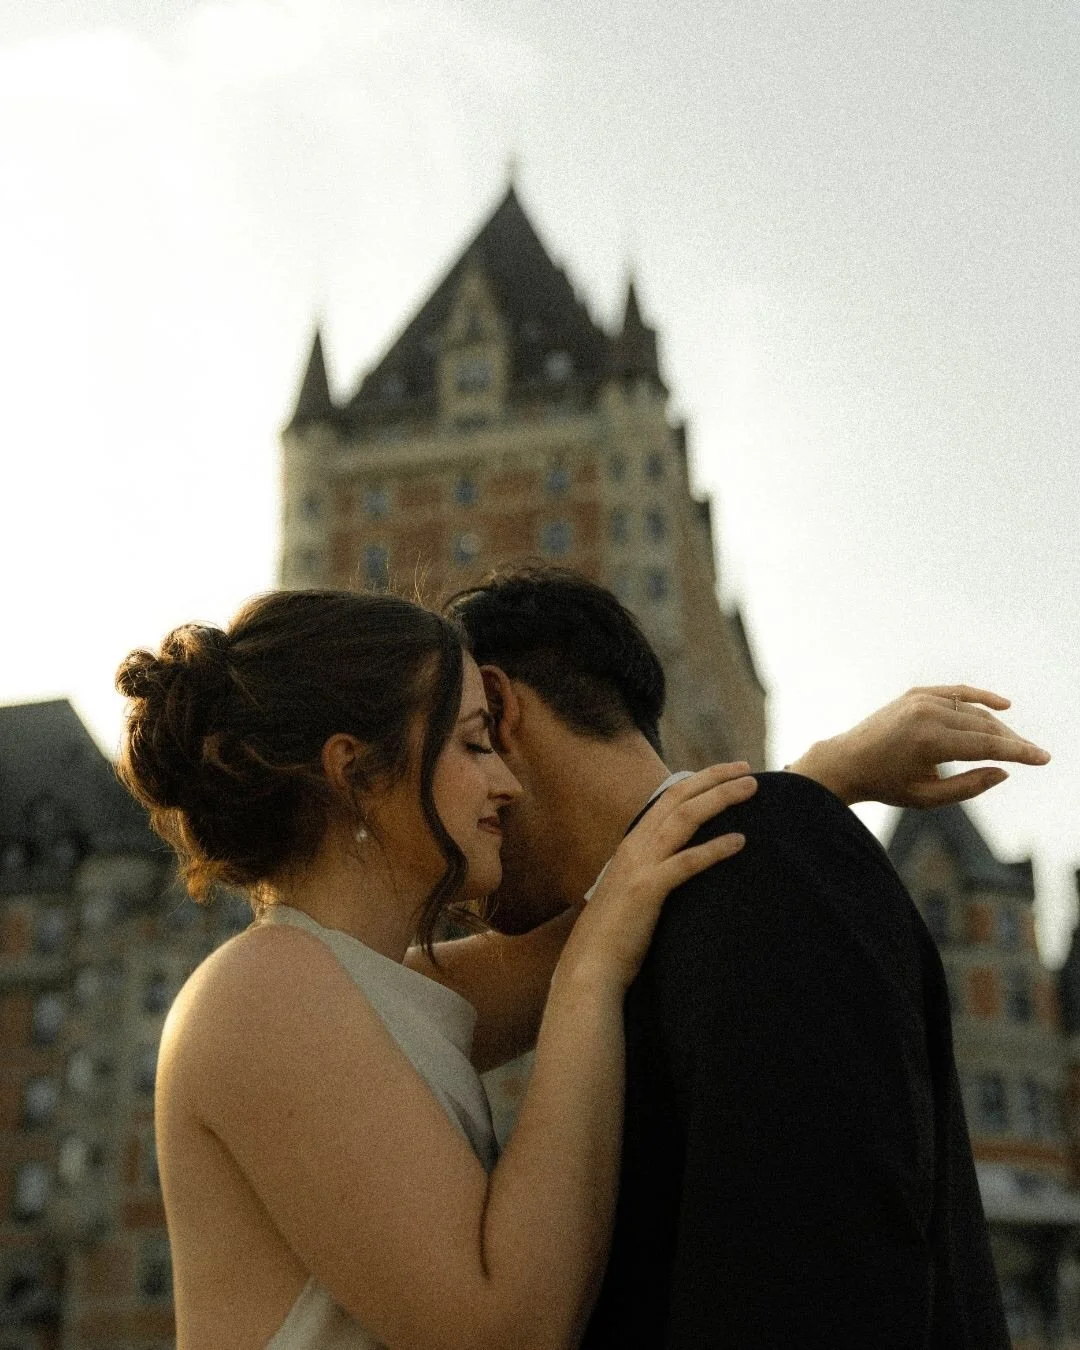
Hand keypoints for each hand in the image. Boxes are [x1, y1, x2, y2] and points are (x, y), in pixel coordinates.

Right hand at [560, 763, 756, 992]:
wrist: (590, 967)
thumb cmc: (614, 937)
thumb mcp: (631, 894)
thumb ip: (651, 874)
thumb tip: (676, 868)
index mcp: (632, 845)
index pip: (667, 798)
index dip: (698, 781)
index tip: (726, 773)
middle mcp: (635, 847)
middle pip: (678, 798)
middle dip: (714, 778)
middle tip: (747, 768)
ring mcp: (640, 867)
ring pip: (684, 818)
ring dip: (720, 799)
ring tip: (750, 788)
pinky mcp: (649, 890)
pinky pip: (687, 862)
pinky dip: (715, 849)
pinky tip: (741, 842)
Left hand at [788, 685, 1050, 807]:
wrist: (846, 761)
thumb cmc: (885, 785)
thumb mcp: (927, 797)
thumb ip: (969, 786)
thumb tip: (1004, 771)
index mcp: (930, 741)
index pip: (987, 746)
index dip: (1019, 753)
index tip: (1043, 759)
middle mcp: (927, 714)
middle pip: (985, 727)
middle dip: (1013, 743)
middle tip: (1036, 756)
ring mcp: (921, 700)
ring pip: (973, 712)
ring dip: (998, 727)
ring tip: (1017, 745)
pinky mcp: (916, 694)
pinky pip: (956, 692)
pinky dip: (980, 697)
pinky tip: (1003, 705)